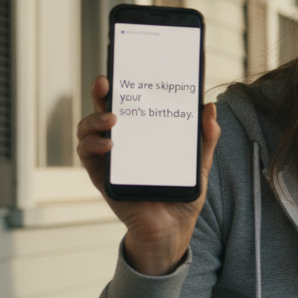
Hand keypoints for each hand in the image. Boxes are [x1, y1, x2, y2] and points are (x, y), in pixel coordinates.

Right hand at [77, 74, 219, 275]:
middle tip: (106, 82)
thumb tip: (209, 108)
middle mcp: (122, 143)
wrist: (172, 230)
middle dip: (101, 92)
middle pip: (104, 110)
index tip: (126, 68)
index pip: (131, 104)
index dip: (125, 85)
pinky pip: (88, 155)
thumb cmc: (182, 195)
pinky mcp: (102, 177)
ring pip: (88, 129)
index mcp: (143, 135)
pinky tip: (109, 144)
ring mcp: (109, 159)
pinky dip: (93, 145)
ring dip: (95, 119)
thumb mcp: (198, 164)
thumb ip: (205, 138)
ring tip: (113, 119)